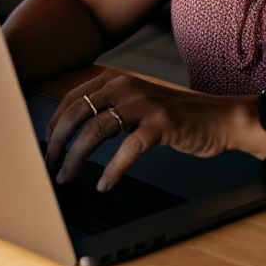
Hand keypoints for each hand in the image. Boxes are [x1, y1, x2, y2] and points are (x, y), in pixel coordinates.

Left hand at [45, 71, 259, 190]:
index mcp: (116, 81)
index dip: (55, 123)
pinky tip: (105, 184)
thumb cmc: (175, 116)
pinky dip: (112, 171)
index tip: (47, 143)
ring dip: (77, 158)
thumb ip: (110, 110)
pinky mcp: (161, 124)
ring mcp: (143, 104)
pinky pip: (128, 150)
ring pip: (96, 131)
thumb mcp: (137, 104)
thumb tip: (74, 132)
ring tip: (68, 176)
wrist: (218, 118)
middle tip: (50, 163)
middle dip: (58, 141)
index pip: (73, 99)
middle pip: (78, 114)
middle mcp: (126, 87)